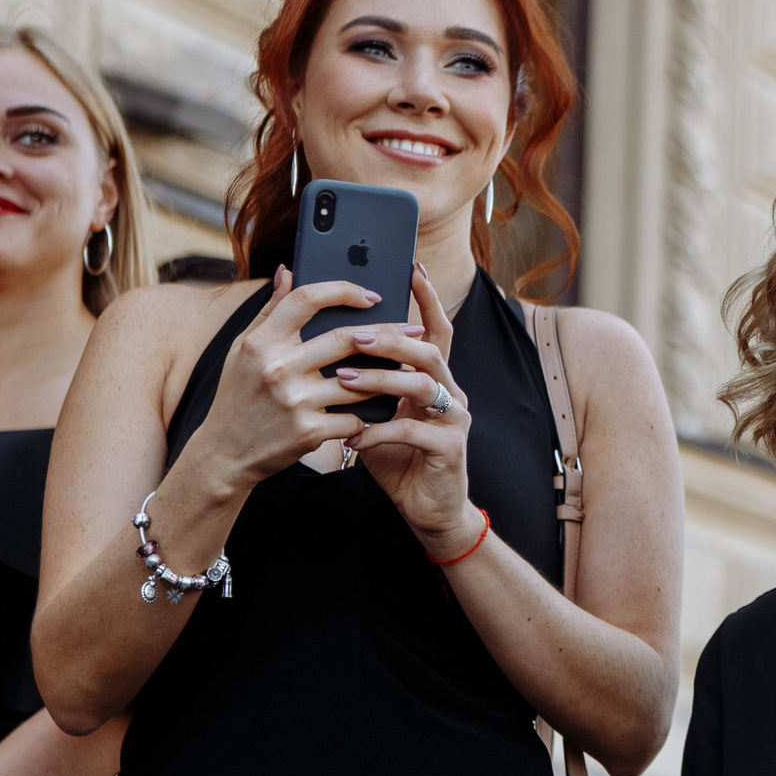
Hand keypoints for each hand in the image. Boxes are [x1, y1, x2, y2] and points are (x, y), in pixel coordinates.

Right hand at [196, 267, 392, 488]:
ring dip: (388, 374)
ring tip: (407, 368)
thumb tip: (288, 271)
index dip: (343, 290)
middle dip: (388, 331)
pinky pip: (356, 416)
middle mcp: (278, 367)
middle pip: (346, 338)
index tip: (370, 295)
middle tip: (413, 329)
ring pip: (361, 379)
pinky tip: (384, 408)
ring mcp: (295, 401)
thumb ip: (271, 310)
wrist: (225, 452)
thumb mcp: (244, 350)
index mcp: (261, 342)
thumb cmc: (238, 395)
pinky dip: (372, 413)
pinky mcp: (309, 431)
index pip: (306, 299)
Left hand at [340, 263, 480, 557]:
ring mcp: (454, 420)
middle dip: (391, 338)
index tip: (410, 267)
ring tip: (344, 379)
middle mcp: (451, 392)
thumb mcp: (371, 411)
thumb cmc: (394, 456)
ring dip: (381, 379)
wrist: (426, 508)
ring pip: (423, 385)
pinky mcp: (450, 449)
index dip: (426, 298)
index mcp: (434, 378)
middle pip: (429, 350)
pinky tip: (353, 434)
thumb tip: (321, 341)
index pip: (434, 329)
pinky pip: (414, 432)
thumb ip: (357, 379)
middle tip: (353, 333)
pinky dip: (379, 431)